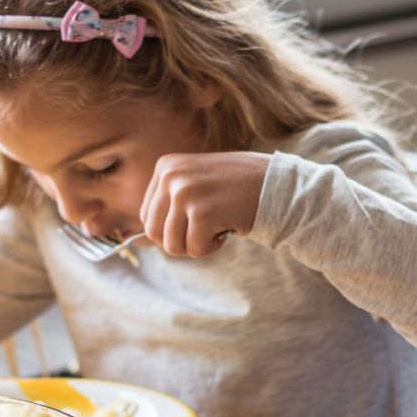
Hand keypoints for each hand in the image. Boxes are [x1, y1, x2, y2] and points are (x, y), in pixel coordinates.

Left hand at [139, 152, 269, 257]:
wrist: (275, 184)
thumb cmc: (236, 189)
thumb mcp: (196, 185)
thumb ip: (170, 206)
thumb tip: (141, 241)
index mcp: (165, 167)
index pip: (147, 216)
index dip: (171, 230)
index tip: (196, 222)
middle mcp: (171, 176)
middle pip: (154, 233)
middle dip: (179, 242)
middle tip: (204, 233)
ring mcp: (185, 193)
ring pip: (172, 245)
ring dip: (195, 246)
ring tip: (215, 230)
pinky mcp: (201, 212)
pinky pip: (194, 249)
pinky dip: (210, 248)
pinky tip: (226, 231)